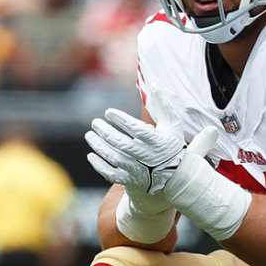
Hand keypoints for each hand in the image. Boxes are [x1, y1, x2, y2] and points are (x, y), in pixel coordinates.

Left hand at [86, 108, 217, 196]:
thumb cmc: (171, 146)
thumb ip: (163, 105)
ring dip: (99, 147)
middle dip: (106, 132)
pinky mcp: (131, 181)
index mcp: (158, 142)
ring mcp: (138, 170)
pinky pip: (111, 174)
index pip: (137, 129)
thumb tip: (155, 84)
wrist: (175, 177)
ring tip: (89, 135)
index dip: (121, 120)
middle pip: (122, 144)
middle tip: (95, 122)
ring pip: (115, 158)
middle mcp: (147, 157)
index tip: (108, 112)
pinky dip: (100, 166)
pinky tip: (91, 155)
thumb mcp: (172, 125)